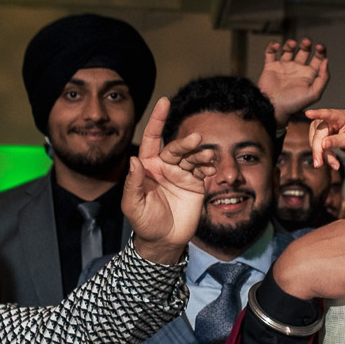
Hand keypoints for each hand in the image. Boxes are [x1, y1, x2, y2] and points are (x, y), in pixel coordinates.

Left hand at [122, 99, 213, 264]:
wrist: (165, 241)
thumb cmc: (145, 222)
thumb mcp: (133, 205)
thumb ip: (133, 183)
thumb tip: (133, 160)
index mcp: (148, 167)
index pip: (152, 138)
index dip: (157, 120)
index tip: (164, 101)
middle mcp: (166, 166)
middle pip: (177, 147)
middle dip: (186, 142)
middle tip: (196, 140)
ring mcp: (182, 174)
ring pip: (192, 157)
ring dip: (200, 153)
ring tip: (206, 155)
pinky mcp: (196, 184)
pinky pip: (203, 170)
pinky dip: (209, 166)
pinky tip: (211, 167)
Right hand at [257, 37, 329, 120]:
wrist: (273, 108)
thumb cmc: (293, 105)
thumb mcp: (313, 94)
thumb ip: (323, 78)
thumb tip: (326, 62)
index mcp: (308, 75)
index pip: (317, 59)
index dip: (321, 51)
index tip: (320, 47)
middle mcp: (296, 70)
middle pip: (304, 51)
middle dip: (306, 44)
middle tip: (306, 42)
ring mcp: (283, 67)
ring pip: (288, 49)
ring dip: (290, 44)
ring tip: (291, 44)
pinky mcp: (271, 67)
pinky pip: (271, 53)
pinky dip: (272, 46)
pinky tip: (276, 46)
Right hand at [305, 106, 344, 169]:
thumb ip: (338, 141)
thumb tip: (323, 145)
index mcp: (337, 116)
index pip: (326, 114)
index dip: (317, 114)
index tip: (308, 113)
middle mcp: (325, 119)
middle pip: (318, 136)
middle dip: (318, 151)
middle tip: (319, 165)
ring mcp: (318, 125)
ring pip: (315, 143)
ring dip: (323, 155)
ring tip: (335, 163)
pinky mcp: (315, 133)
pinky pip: (316, 146)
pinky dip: (323, 154)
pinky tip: (331, 159)